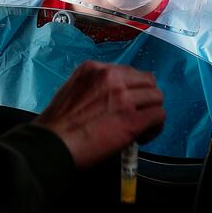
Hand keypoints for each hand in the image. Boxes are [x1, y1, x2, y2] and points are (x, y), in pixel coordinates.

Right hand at [35, 61, 164, 168]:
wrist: (52, 143)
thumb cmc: (56, 124)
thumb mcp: (72, 91)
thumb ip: (95, 88)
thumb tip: (114, 99)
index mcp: (94, 69)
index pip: (129, 72)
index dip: (132, 89)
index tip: (127, 102)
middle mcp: (110, 77)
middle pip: (147, 81)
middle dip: (145, 98)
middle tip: (137, 114)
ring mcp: (122, 96)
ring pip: (156, 97)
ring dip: (151, 112)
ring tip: (140, 128)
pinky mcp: (132, 119)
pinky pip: (159, 116)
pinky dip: (155, 127)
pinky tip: (141, 137)